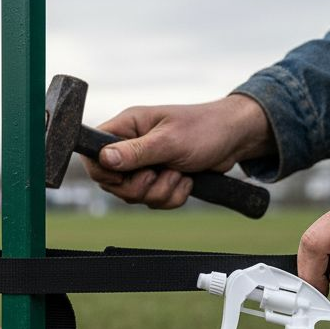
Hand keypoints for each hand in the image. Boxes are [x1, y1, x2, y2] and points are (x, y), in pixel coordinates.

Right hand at [81, 94, 273, 208]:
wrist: (235, 140)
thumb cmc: (205, 129)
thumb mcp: (169, 141)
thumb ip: (136, 152)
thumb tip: (104, 158)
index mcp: (127, 127)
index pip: (93, 154)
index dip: (104, 172)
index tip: (125, 176)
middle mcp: (132, 145)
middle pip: (114, 184)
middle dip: (141, 187)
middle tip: (160, 174)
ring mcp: (145, 164)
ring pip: (136, 196)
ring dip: (161, 192)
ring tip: (179, 173)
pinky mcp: (160, 178)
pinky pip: (154, 201)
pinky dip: (172, 196)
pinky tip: (186, 180)